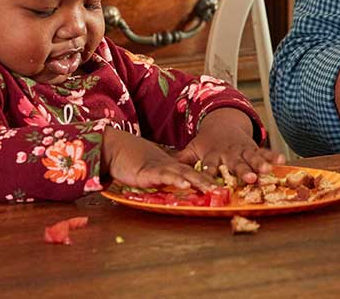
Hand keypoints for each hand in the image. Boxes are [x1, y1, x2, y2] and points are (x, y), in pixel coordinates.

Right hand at [101, 127, 215, 192]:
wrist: (114, 147)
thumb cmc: (129, 159)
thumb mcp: (150, 170)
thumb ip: (162, 177)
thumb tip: (175, 187)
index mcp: (171, 167)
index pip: (193, 173)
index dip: (208, 180)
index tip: (223, 188)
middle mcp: (168, 166)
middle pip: (193, 173)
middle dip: (210, 182)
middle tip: (225, 192)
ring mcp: (159, 168)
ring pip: (183, 174)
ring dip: (199, 182)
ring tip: (213, 189)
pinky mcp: (147, 172)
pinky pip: (164, 176)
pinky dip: (175, 180)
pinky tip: (185, 185)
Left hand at [174, 108, 284, 183]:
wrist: (222, 123)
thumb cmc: (207, 143)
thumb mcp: (193, 148)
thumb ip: (183, 159)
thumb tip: (167, 169)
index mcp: (212, 155)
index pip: (210, 167)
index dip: (210, 177)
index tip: (210, 187)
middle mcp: (228, 153)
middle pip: (235, 164)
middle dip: (242, 171)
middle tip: (248, 179)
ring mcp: (242, 150)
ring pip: (252, 158)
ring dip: (259, 164)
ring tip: (266, 171)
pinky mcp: (254, 147)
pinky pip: (265, 152)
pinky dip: (273, 156)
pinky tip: (282, 160)